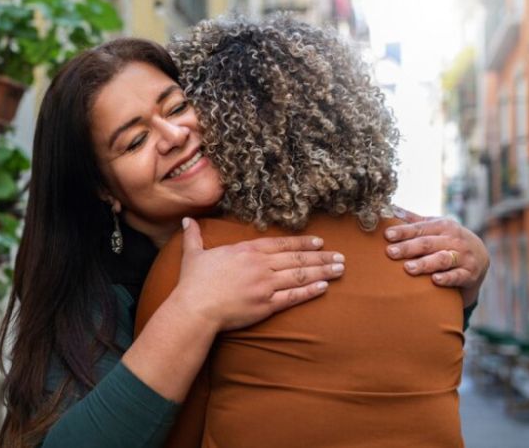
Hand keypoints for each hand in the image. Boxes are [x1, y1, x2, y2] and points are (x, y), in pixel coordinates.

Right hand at [172, 218, 344, 331]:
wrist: (195, 308)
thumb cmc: (193, 282)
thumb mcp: (193, 254)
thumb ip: (194, 236)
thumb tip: (187, 220)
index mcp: (247, 250)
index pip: (281, 244)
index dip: (302, 243)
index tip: (319, 242)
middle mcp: (260, 265)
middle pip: (297, 259)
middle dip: (321, 257)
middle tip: (341, 256)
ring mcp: (266, 285)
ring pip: (300, 275)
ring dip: (322, 272)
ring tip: (340, 269)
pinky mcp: (267, 305)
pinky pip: (293, 296)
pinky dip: (310, 291)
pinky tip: (324, 287)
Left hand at [384, 207, 488, 307]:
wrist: (480, 257)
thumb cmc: (449, 240)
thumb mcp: (436, 226)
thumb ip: (414, 221)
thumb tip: (390, 208)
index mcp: (443, 226)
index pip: (420, 228)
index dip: (403, 231)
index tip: (387, 235)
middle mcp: (454, 239)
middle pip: (428, 243)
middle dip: (408, 248)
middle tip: (390, 252)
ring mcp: (463, 257)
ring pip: (442, 259)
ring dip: (425, 263)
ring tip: (408, 268)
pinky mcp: (469, 274)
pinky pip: (458, 276)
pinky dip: (447, 278)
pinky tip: (435, 280)